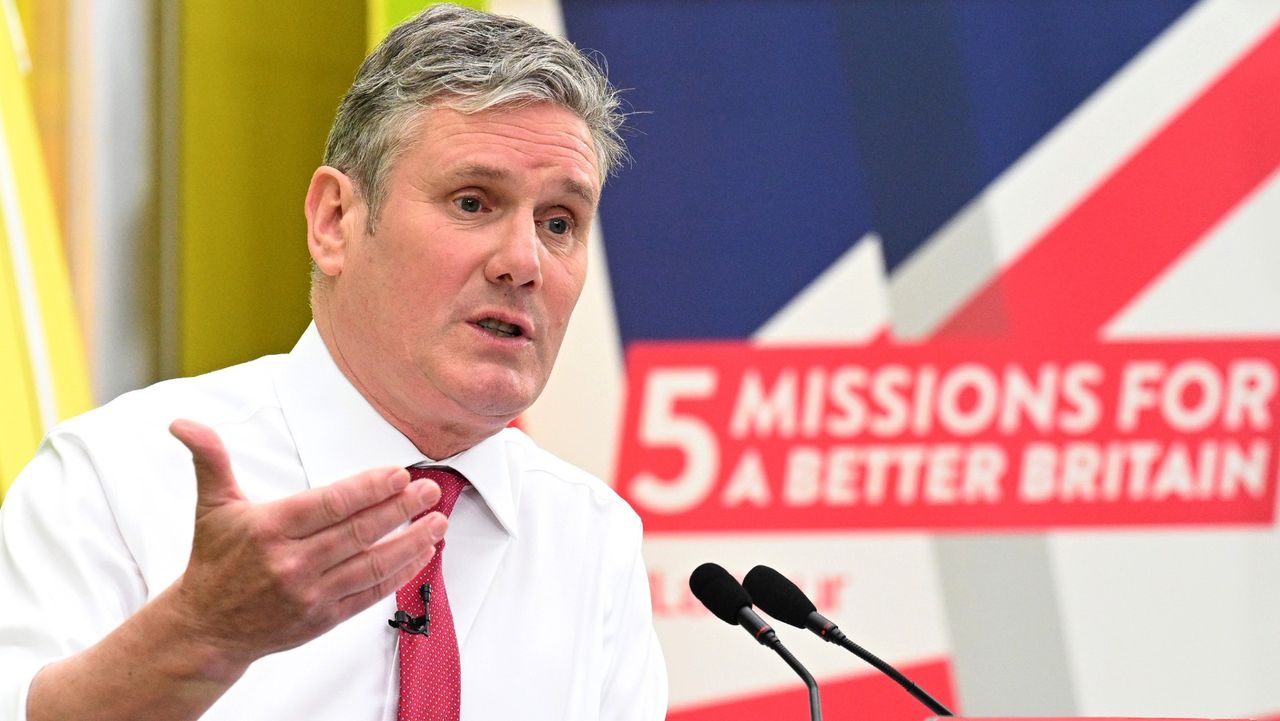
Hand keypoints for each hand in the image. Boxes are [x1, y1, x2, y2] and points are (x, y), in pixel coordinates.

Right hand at [167, 419, 445, 674]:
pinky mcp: (324, 618)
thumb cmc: (215, 561)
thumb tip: (183, 423)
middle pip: (358, 532)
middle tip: (430, 490)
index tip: (399, 474)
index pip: (330, 504)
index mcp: (270, 529)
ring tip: (438, 521)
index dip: (369, 489)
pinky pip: (370, 594)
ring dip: (411, 542)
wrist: (206, 628)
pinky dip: (400, 573)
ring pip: (371, 564)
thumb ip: (209, 459)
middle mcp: (292, 563)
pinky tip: (422, 554)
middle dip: (401, 509)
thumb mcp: (212, 505)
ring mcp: (311, 594)